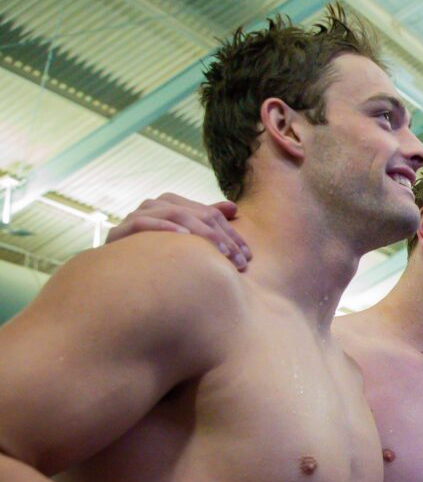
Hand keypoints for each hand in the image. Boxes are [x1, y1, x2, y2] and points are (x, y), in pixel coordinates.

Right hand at [107, 194, 251, 269]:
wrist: (115, 277)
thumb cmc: (157, 258)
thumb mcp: (187, 241)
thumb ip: (208, 222)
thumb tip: (234, 208)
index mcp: (171, 205)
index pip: (209, 213)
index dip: (232, 234)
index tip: (248, 257)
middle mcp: (153, 206)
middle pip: (195, 213)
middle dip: (221, 236)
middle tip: (240, 260)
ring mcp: (134, 217)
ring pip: (173, 213)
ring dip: (200, 232)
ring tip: (221, 251)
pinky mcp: (118, 233)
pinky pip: (142, 224)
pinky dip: (164, 228)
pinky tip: (182, 238)